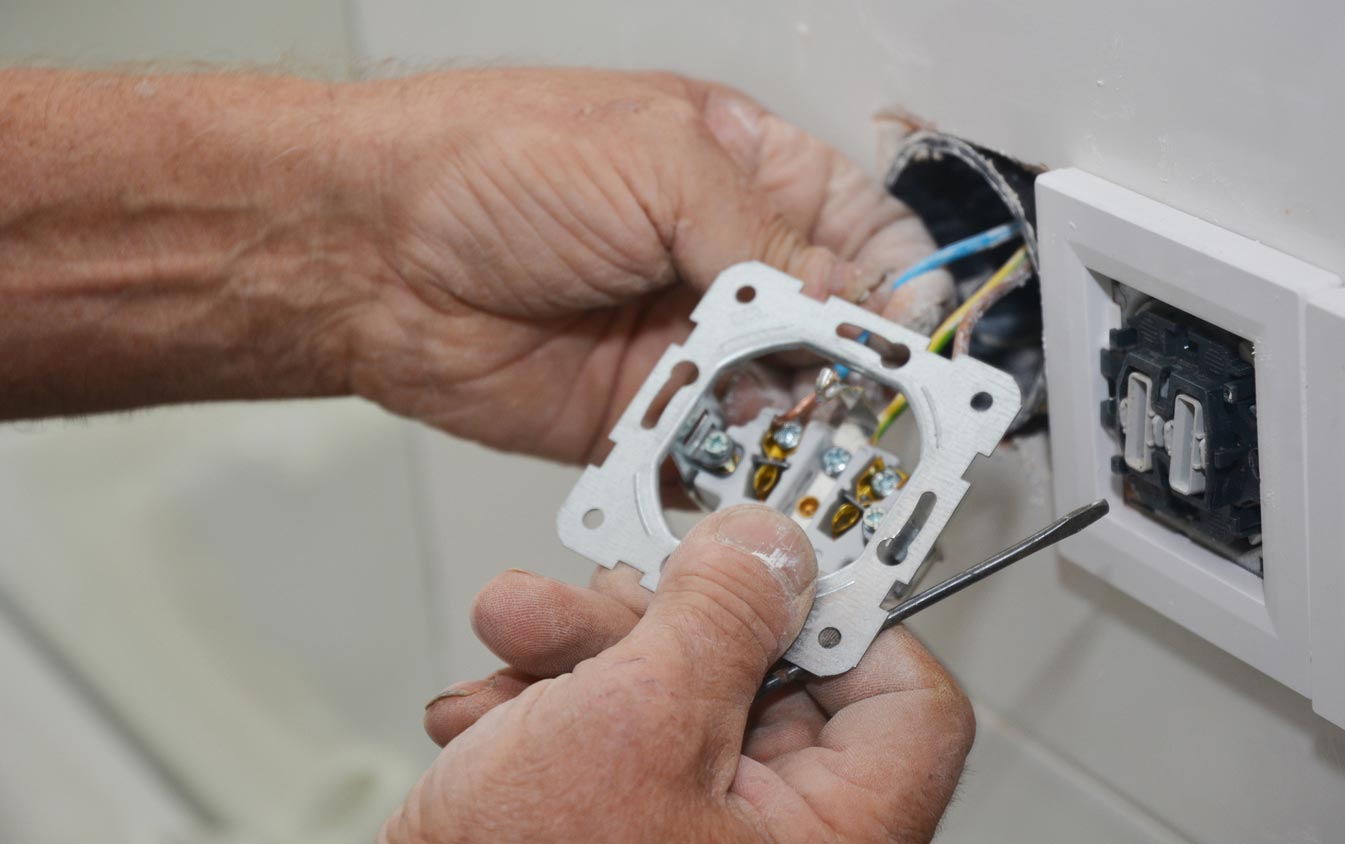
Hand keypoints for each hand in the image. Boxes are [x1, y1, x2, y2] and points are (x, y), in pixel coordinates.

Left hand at [343, 68, 948, 461]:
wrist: (370, 253)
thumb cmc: (491, 163)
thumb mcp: (656, 161)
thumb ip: (764, 234)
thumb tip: (849, 300)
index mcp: (740, 173)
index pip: (862, 231)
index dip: (903, 285)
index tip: (921, 339)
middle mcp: (719, 262)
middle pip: (835, 330)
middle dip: (861, 372)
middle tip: (874, 410)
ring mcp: (682, 346)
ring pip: (782, 403)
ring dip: (802, 430)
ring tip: (807, 444)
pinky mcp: (639, 418)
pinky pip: (710, 457)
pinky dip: (734, 478)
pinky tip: (744, 479)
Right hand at [398, 505, 974, 842]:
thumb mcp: (633, 725)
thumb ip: (718, 615)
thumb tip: (772, 548)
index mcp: (830, 842)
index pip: (905, 705)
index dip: (843, 616)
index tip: (773, 560)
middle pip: (767, 680)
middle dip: (660, 621)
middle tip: (602, 594)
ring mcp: (695, 838)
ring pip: (677, 695)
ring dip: (584, 651)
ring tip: (516, 636)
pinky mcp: (624, 829)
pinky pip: (615, 739)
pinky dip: (550, 707)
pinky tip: (488, 710)